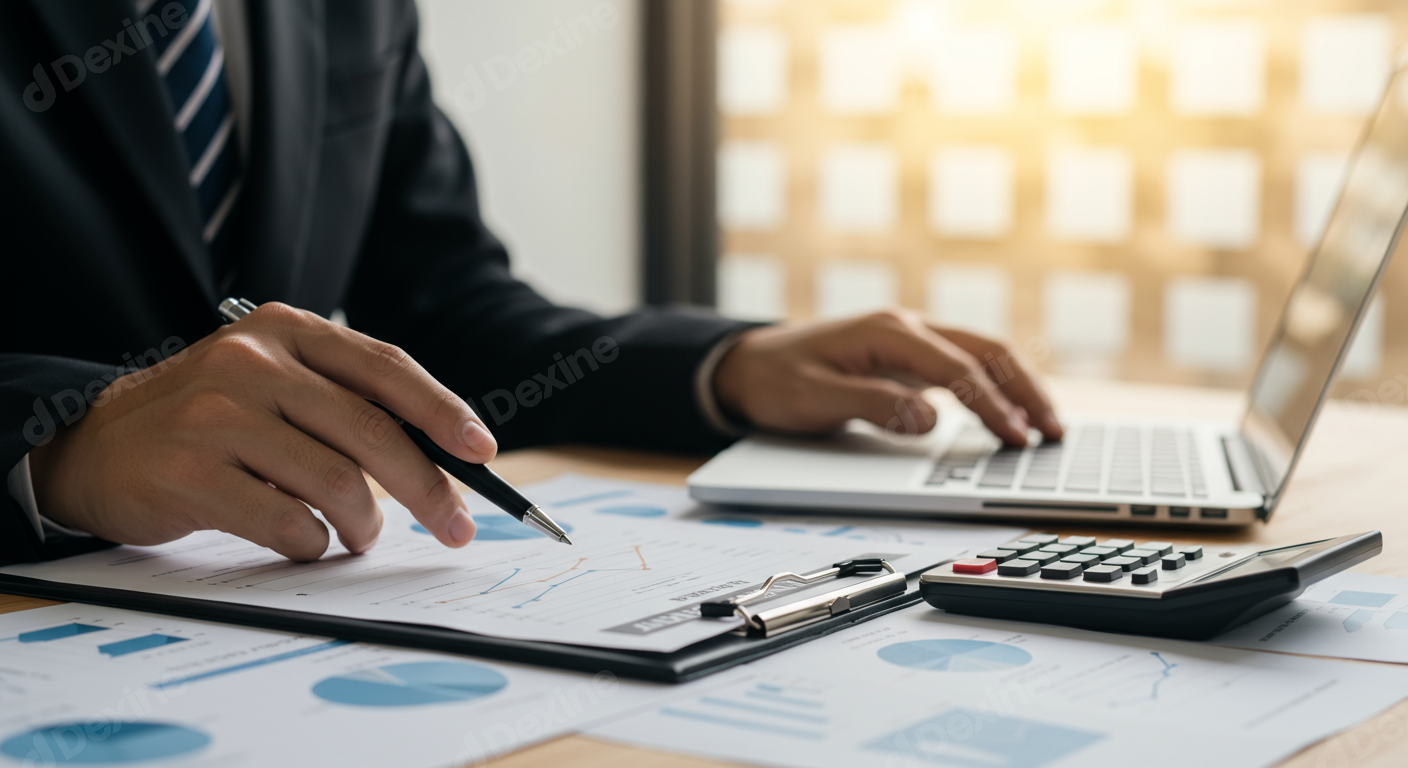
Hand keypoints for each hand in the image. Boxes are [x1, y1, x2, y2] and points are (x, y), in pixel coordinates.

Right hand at [28, 303, 496, 560]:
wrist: (94, 443)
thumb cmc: (206, 418)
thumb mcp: (271, 381)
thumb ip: (341, 402)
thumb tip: (438, 458)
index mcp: (284, 331)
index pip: (385, 367)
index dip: (442, 410)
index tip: (482, 450)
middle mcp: (251, 363)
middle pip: (372, 431)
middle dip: (428, 487)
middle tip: (455, 525)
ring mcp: (216, 416)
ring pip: (337, 483)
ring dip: (364, 525)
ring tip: (359, 535)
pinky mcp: (189, 473)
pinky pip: (288, 523)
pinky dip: (313, 543)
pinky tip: (306, 541)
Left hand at [712, 309, 1062, 445]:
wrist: (746, 364)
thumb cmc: (776, 380)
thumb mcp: (814, 399)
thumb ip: (873, 407)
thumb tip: (931, 419)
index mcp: (888, 332)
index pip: (958, 370)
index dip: (993, 406)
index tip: (1018, 439)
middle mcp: (906, 327)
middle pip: (986, 350)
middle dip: (1025, 390)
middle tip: (1054, 431)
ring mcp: (909, 339)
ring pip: (982, 354)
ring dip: (1017, 386)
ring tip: (1046, 424)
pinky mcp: (906, 356)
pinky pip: (963, 366)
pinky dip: (994, 387)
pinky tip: (1008, 412)